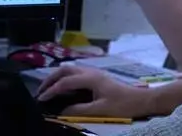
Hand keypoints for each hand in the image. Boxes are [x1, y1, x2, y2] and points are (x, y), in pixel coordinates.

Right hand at [37, 65, 160, 119]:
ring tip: (48, 90)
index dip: (51, 91)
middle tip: (40, 93)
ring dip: (57, 78)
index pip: (64, 82)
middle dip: (50, 79)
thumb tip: (61, 111)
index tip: (40, 101)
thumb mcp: (100, 110)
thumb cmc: (122, 105)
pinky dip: (65, 79)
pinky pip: (76, 74)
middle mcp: (91, 72)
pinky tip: (63, 89)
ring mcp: (94, 73)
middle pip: (65, 70)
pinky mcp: (97, 78)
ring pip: (70, 70)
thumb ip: (78, 110)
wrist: (141, 100)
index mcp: (91, 78)